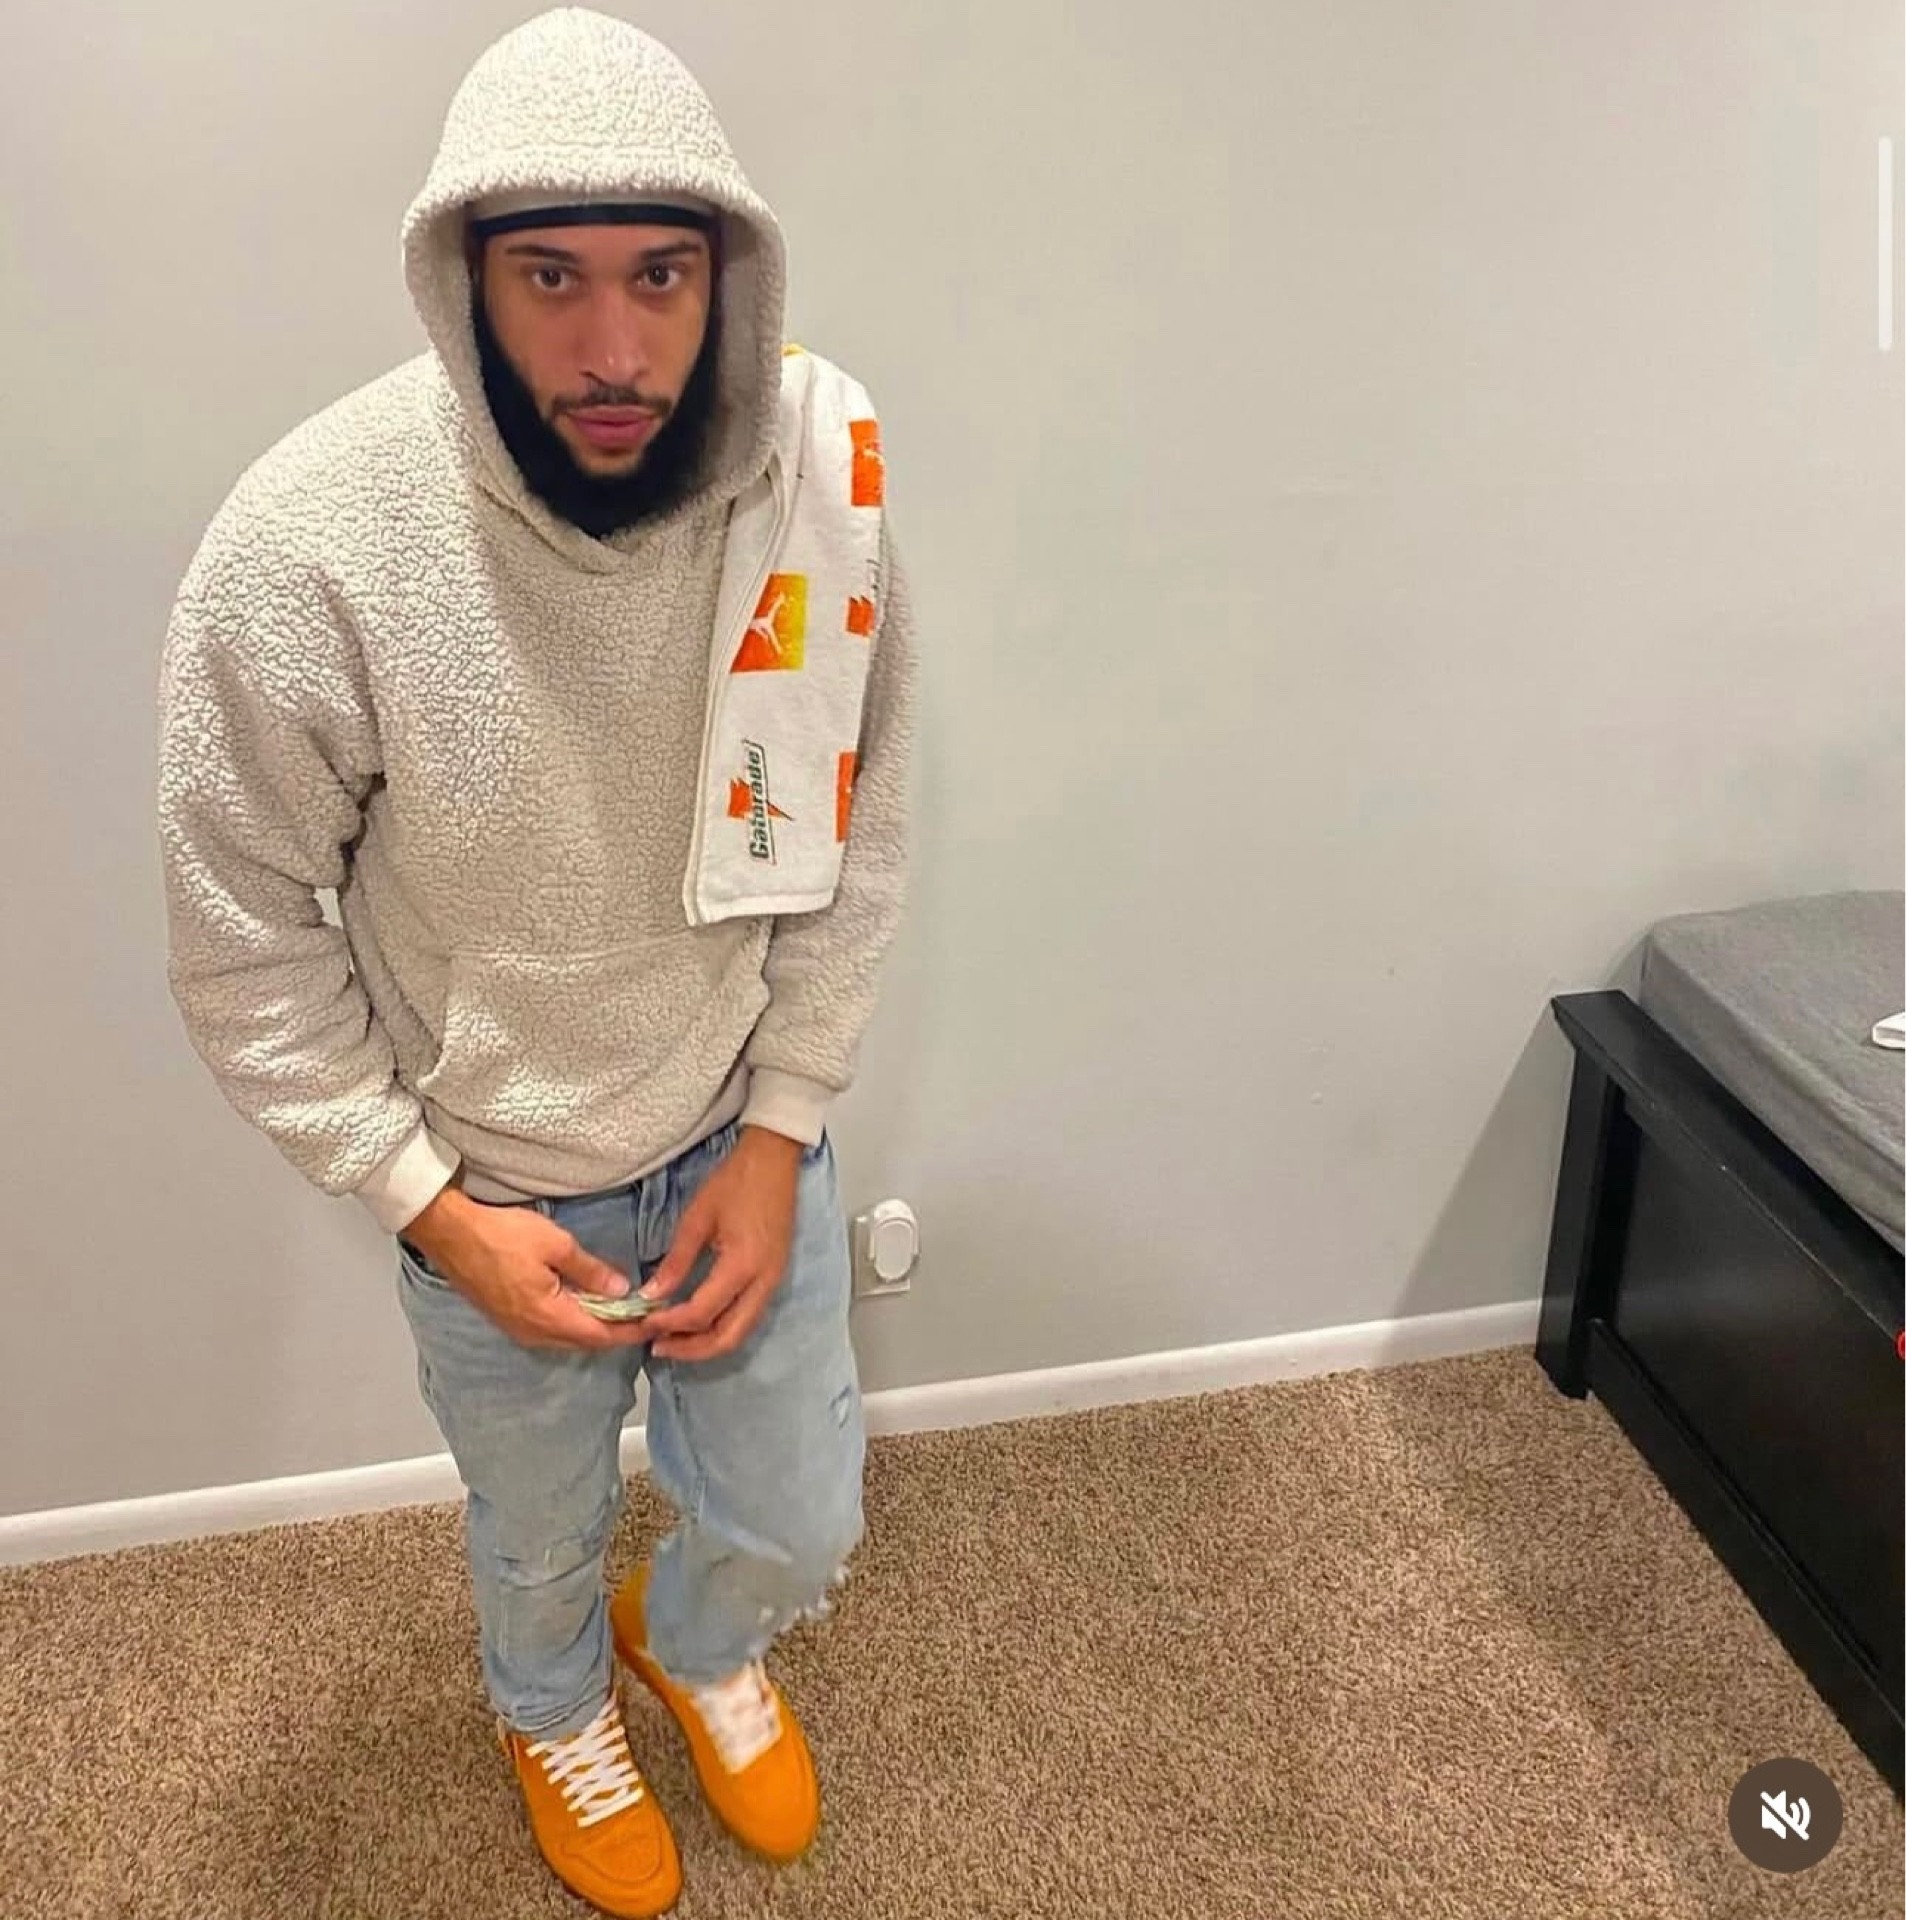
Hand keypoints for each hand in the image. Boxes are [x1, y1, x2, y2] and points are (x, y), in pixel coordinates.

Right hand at [404, 1186, 651, 1352]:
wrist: (451, 1234)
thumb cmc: (503, 1235)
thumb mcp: (555, 1245)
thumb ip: (590, 1271)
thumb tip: (622, 1290)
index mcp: (548, 1317)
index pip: (601, 1336)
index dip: (630, 1330)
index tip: (655, 1321)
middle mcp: (533, 1333)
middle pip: (585, 1341)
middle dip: (616, 1331)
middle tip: (642, 1314)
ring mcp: (518, 1329)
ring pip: (567, 1338)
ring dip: (594, 1327)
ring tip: (620, 1309)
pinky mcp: (508, 1320)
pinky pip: (550, 1331)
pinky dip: (573, 1322)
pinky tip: (584, 1304)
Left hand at [637, 1127, 804, 1362]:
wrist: (774, 1161)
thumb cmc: (736, 1182)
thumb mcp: (697, 1218)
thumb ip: (675, 1261)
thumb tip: (651, 1294)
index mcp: (742, 1266)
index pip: (702, 1312)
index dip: (670, 1323)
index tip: (644, 1322)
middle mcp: (763, 1282)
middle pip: (727, 1338)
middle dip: (690, 1349)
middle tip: (658, 1346)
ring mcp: (773, 1282)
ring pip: (741, 1332)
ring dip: (707, 1343)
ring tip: (674, 1339)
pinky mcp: (774, 1277)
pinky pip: (748, 1317)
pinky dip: (722, 1328)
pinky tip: (699, 1321)